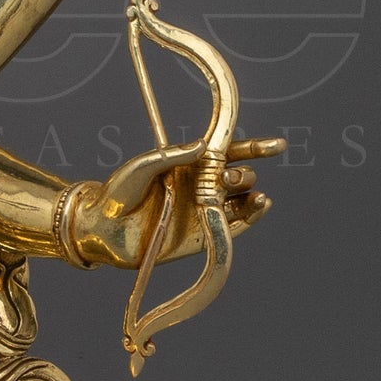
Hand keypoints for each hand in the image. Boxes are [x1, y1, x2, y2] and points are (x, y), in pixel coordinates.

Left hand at [72, 136, 284, 269]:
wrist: (102, 229)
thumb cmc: (116, 192)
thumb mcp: (142, 166)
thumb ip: (172, 155)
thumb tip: (204, 144)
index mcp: (188, 166)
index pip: (227, 153)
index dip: (254, 148)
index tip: (277, 145)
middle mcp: (200, 187)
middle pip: (238, 177)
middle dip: (242, 175)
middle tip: (227, 180)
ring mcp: (203, 211)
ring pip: (241, 202)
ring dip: (253, 196)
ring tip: (256, 195)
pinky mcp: (203, 235)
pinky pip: (233, 227)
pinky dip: (251, 218)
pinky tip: (259, 206)